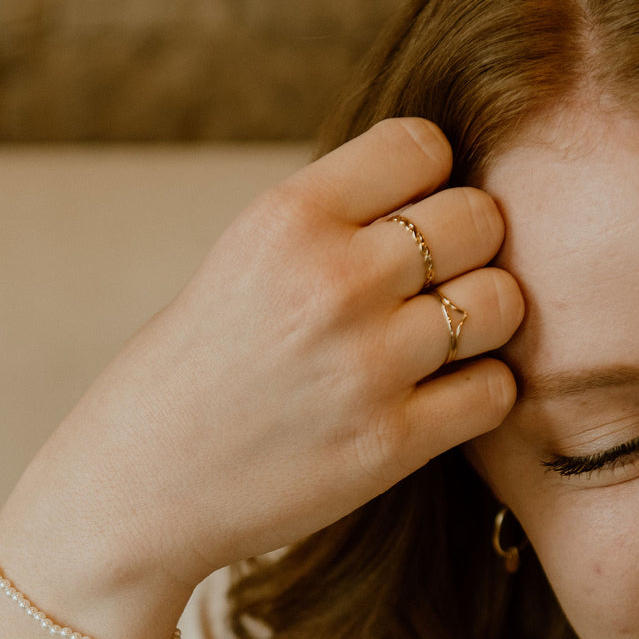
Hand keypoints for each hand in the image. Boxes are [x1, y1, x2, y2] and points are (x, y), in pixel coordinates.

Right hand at [35, 117, 523, 595]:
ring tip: (438, 345)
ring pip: (503, 302)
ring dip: (483, 322)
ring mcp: (367, 364)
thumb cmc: (190, 373)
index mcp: (286, 218)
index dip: (426, 181)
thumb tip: (445, 188)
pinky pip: (496, 390)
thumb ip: (335, 224)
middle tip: (430, 288)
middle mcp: (333, 280)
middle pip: (480, 218)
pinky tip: (436, 399)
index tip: (402, 221)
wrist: (135, 491)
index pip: (425, 146)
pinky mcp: (390, 443)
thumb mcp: (242, 260)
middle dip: (467, 248)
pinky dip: (478, 393)